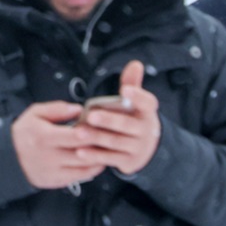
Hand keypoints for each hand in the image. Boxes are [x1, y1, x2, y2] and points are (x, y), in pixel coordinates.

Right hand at [12, 100, 104, 188]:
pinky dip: (92, 168)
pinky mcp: (56, 181)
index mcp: (44, 136)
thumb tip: (78, 109)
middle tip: (111, 137)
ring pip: (86, 166)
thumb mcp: (34, 113)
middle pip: (84, 152)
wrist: (8, 157)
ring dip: (100, 157)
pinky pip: (81, 177)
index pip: (76, 136)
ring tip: (107, 148)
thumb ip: (56, 108)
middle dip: (101, 145)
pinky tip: (97, 160)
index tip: (103, 126)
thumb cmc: (24, 134)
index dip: (93, 131)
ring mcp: (54, 171)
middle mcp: (49, 156)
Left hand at [72, 60, 160, 175]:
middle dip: (109, 121)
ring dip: (96, 137)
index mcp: (147, 112)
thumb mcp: (136, 103)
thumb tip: (135, 63)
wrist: (146, 150)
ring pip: (116, 142)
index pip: (147, 103)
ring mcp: (137, 148)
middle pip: (127, 125)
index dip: (137, 96)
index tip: (125, 90)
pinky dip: (94, 156)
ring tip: (78, 131)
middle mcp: (145, 130)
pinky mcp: (128, 162)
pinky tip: (80, 151)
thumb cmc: (133, 118)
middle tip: (91, 116)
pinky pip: (110, 159)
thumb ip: (132, 84)